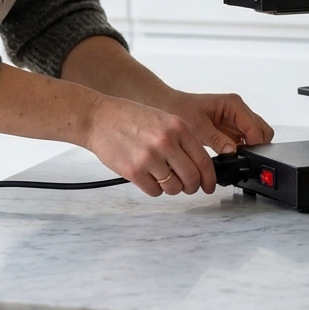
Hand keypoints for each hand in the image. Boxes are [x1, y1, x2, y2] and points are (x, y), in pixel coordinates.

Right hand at [83, 96, 218, 196]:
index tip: (209, 185)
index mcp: (177, 127)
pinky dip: (154, 189)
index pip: (203, 160)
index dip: (209, 178)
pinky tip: (148, 176)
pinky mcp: (133, 171)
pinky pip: (154, 191)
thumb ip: (182, 139)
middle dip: (192, 187)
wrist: (99, 118)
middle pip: (191, 178)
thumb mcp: (163, 119)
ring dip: (172, 188)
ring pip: (174, 188)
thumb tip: (199, 166)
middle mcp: (166, 142)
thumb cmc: (130, 118)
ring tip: (163, 177)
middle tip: (188, 187)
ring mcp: (149, 157)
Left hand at [158, 91, 274, 155]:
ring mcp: (236, 120)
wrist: (170, 107)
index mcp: (233, 104)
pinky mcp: (231, 130)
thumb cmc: (181, 109)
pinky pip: (246, 142)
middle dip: (257, 146)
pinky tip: (231, 156)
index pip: (256, 127)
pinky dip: (243, 150)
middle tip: (243, 159)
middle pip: (262, 131)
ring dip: (250, 149)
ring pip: (256, 137)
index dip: (254, 144)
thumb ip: (217, 139)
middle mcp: (238, 110)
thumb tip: (233, 151)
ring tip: (235, 158)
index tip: (246, 157)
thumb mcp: (198, 126)